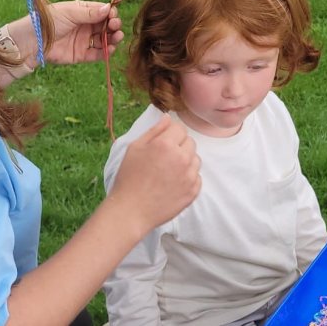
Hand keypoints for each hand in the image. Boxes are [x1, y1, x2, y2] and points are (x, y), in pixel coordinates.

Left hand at [7, 0, 124, 67]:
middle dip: (113, 26)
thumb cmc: (49, 22)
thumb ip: (90, 12)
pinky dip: (106, 52)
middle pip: (106, 26)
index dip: (110, 14)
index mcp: (82, 11)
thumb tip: (109, 8)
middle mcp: (85, 25)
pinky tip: (111, 48)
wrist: (33, 41)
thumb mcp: (70, 12)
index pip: (102, 11)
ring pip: (104, 40)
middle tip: (115, 26)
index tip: (113, 16)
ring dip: (113, 38)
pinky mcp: (81, 55)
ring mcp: (84, 40)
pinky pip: (97, 54)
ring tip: (117, 37)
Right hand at [109, 115, 201, 233]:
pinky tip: (173, 183)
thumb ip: (154, 130)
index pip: (180, 128)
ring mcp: (189, 176)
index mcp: (166, 144)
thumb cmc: (129, 178)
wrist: (132, 210)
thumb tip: (168, 118)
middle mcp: (182, 158)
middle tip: (164, 158)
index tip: (162, 143)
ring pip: (196, 159)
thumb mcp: (135, 148)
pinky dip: (188, 178)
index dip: (171, 134)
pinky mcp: (193, 192)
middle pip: (190, 142)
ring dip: (186, 161)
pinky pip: (197, 177)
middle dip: (179, 146)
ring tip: (168, 171)